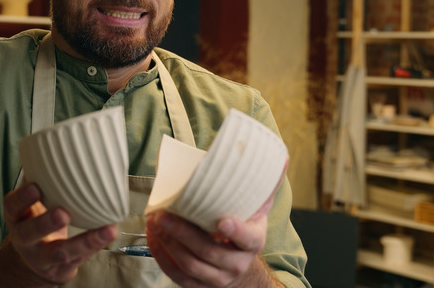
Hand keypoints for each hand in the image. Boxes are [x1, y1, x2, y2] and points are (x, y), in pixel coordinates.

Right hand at [3, 182, 117, 284]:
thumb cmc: (37, 220)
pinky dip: (96, 245)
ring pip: (59, 252)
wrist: (34, 261)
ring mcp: (42, 257)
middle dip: (44, 222)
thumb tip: (65, 142)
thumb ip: (43, 180)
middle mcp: (25, 238)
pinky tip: (109, 234)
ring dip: (83, 241)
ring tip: (105, 230)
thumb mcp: (33, 202)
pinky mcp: (61, 269)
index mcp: (17, 217)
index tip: (35, 187)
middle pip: (30, 233)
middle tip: (62, 212)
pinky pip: (79, 259)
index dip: (21, 198)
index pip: (12, 207)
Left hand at [145, 196, 274, 287]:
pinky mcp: (200, 286)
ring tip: (154, 223)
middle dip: (182, 232)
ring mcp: (218, 277)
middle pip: (209, 251)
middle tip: (163, 214)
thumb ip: (263, 185)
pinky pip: (178, 276)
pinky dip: (162, 257)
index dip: (236, 231)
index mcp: (253, 241)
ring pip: (191, 265)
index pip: (248, 239)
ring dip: (168, 244)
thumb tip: (280, 158)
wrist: (238, 262)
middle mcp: (238, 263)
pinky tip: (153, 239)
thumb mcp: (254, 207)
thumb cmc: (241, 226)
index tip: (222, 221)